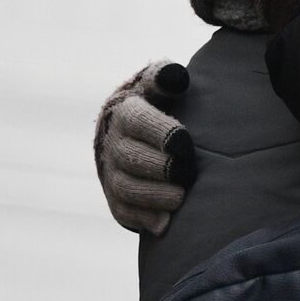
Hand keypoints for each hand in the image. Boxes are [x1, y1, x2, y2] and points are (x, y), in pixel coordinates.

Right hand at [94, 60, 194, 234]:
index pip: (138, 121)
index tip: (185, 142)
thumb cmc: (157, 104)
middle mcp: (114, 144)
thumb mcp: (158, 85)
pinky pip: (125, 212)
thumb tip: (176, 76)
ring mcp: (112, 174)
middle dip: (160, 167)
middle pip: (131, 158)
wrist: (129, 133)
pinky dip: (144, 219)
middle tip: (187, 172)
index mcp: (127, 112)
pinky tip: (165, 224)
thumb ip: (166, 77)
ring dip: (154, 196)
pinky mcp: (117, 199)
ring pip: (127, 188)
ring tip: (180, 198)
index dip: (161, 133)